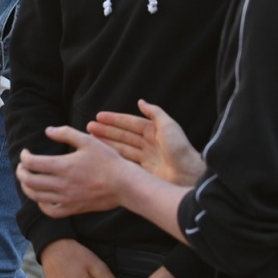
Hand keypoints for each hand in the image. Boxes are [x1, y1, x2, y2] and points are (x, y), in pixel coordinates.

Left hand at [17, 125, 132, 216]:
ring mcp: (67, 199)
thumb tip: (47, 130)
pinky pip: (51, 211)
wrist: (124, 184)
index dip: (24, 157)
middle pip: (30, 181)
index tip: (26, 152)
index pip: (32, 163)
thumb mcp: (88, 140)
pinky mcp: (73, 209)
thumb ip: (65, 133)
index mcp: (63, 166)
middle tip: (22, 166)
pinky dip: (41, 205)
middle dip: (21, 172)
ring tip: (27, 179)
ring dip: (27, 187)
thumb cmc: (107, 161)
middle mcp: (62, 185)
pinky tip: (41, 197)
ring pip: (36, 197)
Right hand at [90, 101, 205, 186]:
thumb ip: (154, 112)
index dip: (114, 119)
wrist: (188, 175)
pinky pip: (125, 161)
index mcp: (154, 131)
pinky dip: (114, 157)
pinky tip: (102, 154)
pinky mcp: (143, 171)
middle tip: (89, 127)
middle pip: (123, 135)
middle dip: (106, 131)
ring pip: (121, 148)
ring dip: (107, 143)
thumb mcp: (168, 126)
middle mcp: (148, 143)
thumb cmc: (180, 149)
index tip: (99, 116)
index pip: (130, 123)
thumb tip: (141, 101)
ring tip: (91, 139)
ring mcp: (145, 158)